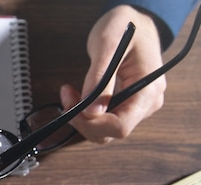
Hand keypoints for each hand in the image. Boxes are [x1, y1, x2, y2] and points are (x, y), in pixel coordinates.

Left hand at [60, 5, 165, 142]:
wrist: (134, 21)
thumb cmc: (124, 27)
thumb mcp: (107, 45)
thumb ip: (99, 79)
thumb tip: (91, 111)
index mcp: (148, 91)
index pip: (120, 126)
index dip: (92, 124)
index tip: (72, 108)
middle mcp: (146, 103)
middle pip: (111, 132)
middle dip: (83, 121)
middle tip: (67, 97)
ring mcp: (137, 105)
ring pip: (105, 130)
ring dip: (82, 118)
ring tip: (70, 95)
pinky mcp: (126, 104)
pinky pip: (105, 119)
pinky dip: (87, 113)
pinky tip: (78, 97)